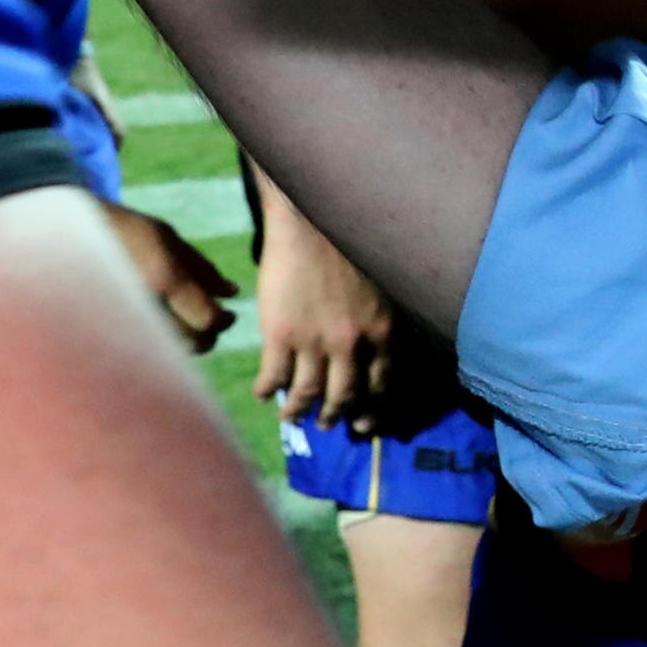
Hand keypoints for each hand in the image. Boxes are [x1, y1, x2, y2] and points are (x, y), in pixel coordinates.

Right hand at [96, 200, 232, 354]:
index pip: (208, 319)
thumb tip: (232, 293)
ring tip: (180, 322)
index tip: (228, 315)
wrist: (61, 237)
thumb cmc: (122, 230)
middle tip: (208, 322)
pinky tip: (156, 328)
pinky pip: (142, 353)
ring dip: (183, 343)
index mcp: (164, 277)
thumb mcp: (167, 238)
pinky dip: (156, 347)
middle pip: (193, 344)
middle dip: (208, 336)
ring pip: (168, 353)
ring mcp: (122, 324)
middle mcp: (144, 304)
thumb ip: (203, 268)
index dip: (224, 322)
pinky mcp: (103, 337)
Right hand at [249, 199, 393, 428]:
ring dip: (298, 410)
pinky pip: (274, 376)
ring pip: (307, 393)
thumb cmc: (350, 245)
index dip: (372, 408)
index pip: (382, 383)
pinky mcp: (280, 335)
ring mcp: (314, 341)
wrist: (310, 220)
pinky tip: (263, 394)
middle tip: (329, 426)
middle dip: (336, 416)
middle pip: (345, 395)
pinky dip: (268, 390)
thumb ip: (378, 322)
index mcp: (383, 330)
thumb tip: (374, 352)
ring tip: (292, 417)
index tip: (365, 423)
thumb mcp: (382, 287)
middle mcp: (351, 343)